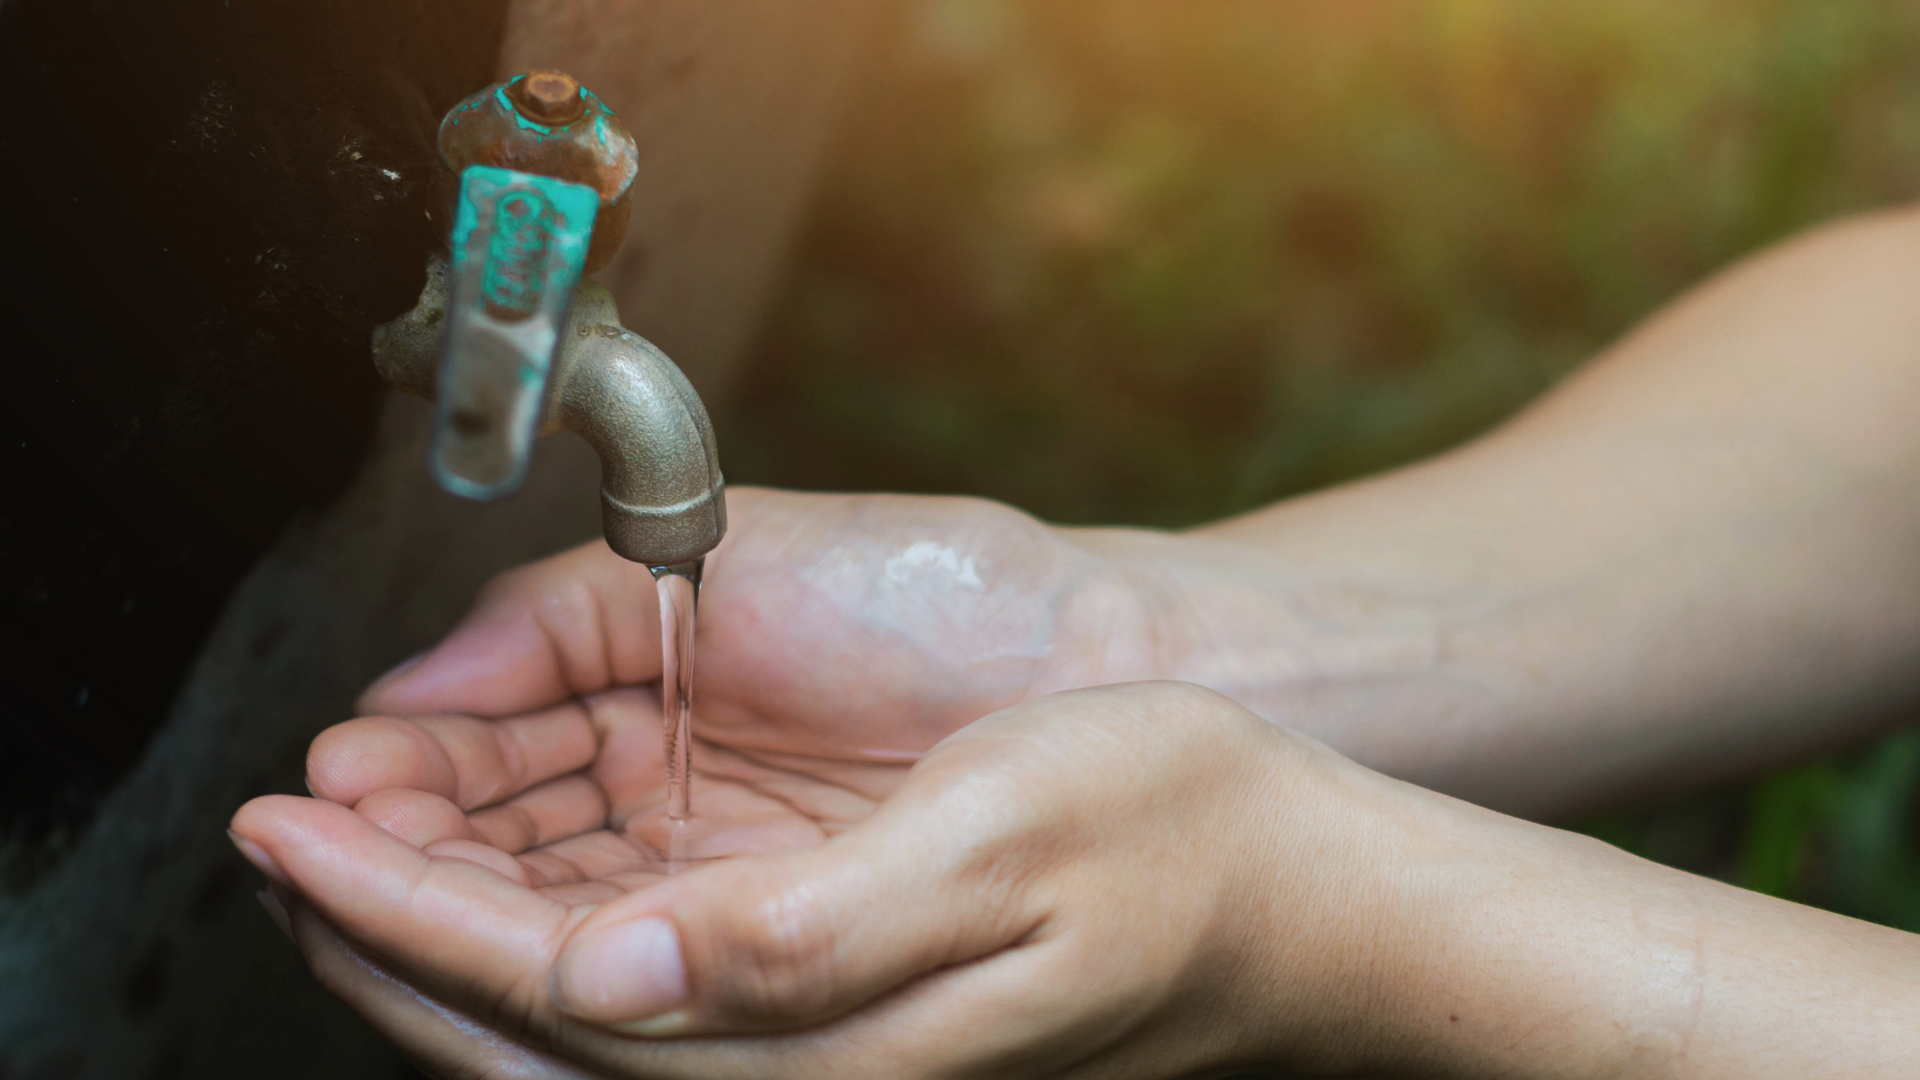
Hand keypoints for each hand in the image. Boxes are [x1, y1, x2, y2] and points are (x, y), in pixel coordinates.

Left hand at [235, 682, 1434, 1078]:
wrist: (1287, 893)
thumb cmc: (1172, 838)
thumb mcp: (997, 840)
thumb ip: (803, 932)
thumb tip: (606, 979)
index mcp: (818, 1039)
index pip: (547, 990)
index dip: (397, 907)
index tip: (293, 826)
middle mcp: (799, 1065)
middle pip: (528, 1029)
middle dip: (382, 928)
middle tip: (280, 834)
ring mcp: (817, 1044)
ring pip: (573, 1013)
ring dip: (446, 927)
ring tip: (358, 842)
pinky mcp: (837, 1005)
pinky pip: (645, 983)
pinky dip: (545, 925)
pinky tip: (520, 873)